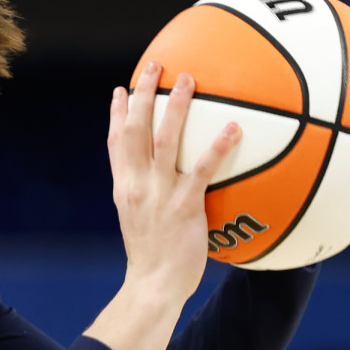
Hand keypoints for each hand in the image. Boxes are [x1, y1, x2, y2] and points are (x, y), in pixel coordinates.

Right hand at [107, 60, 239, 302]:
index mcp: (123, 186)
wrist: (153, 284)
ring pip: (165, 139)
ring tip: (188, 79)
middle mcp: (137, 183)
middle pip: (135, 129)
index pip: (115, 142)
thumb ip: (145, 196)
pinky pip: (202, 168)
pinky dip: (217, 146)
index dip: (117, 114)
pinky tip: (234, 127)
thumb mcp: (137, 221)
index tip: (121, 90)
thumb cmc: (151, 258)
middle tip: (154, 65)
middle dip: (143, 94)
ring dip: (176, 106)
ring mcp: (159, 192)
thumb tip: (161, 181)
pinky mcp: (184, 204)